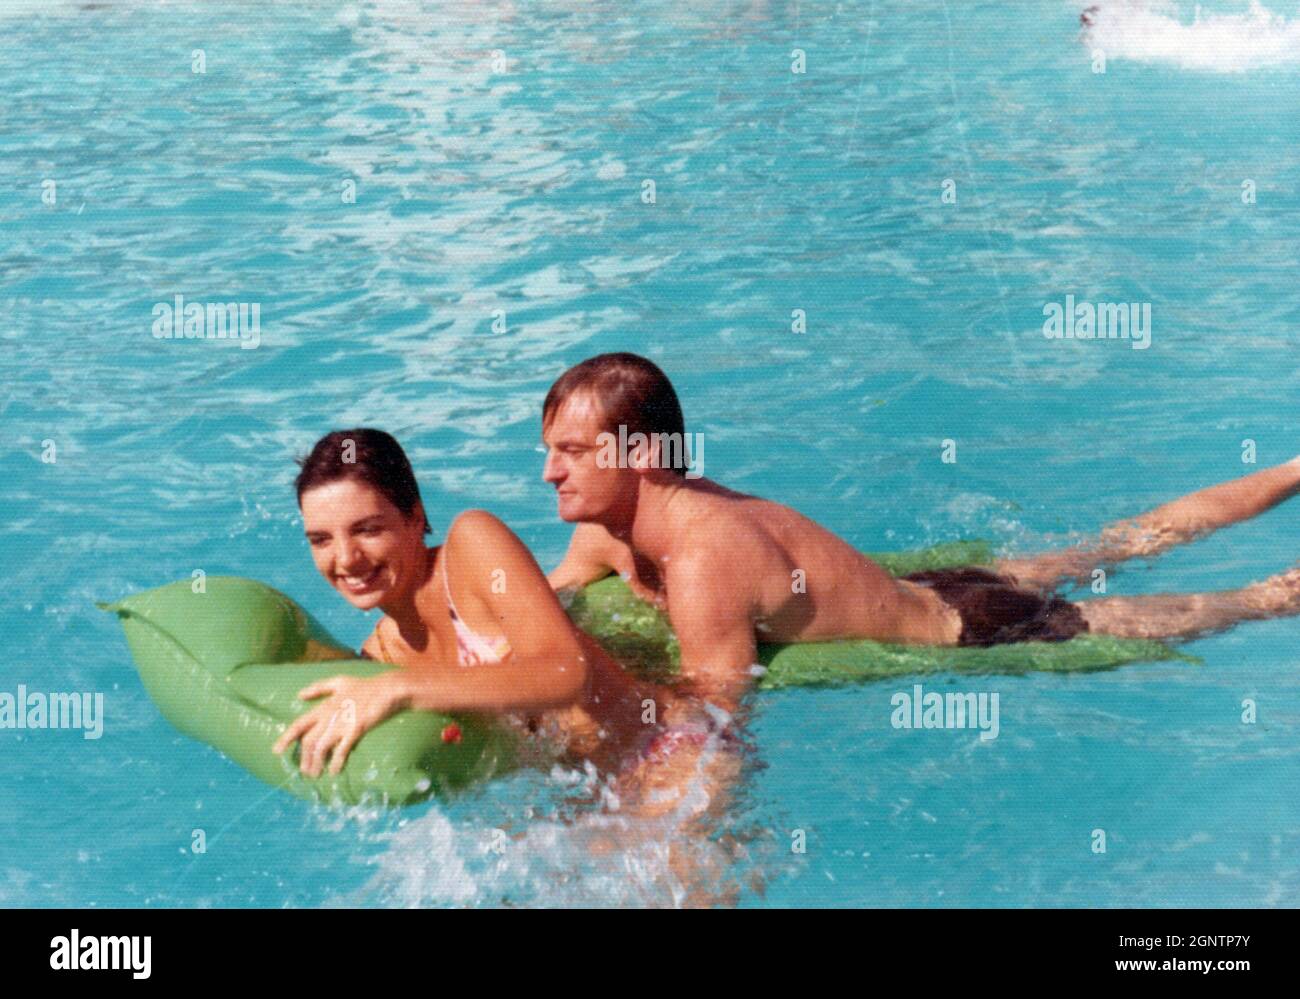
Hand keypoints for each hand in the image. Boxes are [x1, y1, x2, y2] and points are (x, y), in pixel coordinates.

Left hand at [271, 674, 405, 777]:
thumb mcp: (339, 682)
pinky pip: (341, 750)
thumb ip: (318, 688)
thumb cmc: (364, 686)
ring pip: (321, 748)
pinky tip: (334, 772)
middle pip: (308, 741)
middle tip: (304, 771)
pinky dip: (336, 762)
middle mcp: (329, 717)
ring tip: (315, 774)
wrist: (388, 689)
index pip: (299, 724)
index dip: (286, 738)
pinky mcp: (355, 730)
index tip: (276, 751)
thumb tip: (299, 695)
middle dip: (304, 758)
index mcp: (324, 706)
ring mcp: (342, 724)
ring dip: (316, 763)